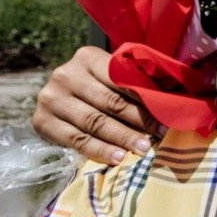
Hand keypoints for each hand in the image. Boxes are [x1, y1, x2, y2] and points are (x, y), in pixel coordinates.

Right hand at [32, 46, 163, 163]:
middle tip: (159, 137)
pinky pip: (76, 140)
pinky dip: (99, 150)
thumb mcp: (115, 77)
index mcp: (87, 57)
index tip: (167, 117)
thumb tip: (174, 99)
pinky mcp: (41, 121)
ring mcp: (51, 98)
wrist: (62, 98)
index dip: (146, 99)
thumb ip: (137, 82)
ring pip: (94, 122)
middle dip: (138, 121)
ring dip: (122, 138)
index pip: (121, 79)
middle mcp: (65, 74)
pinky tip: (118, 158)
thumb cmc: (100, 87)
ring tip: (143, 150)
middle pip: (109, 102)